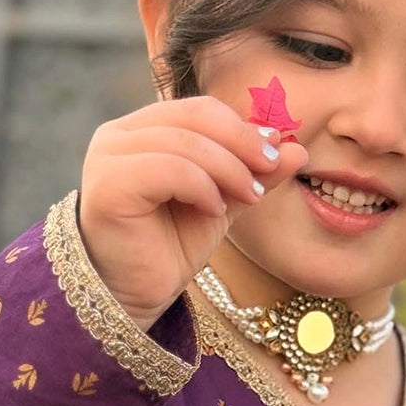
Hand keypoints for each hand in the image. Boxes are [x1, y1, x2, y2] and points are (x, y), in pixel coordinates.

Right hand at [79, 94, 309, 326]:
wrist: (135, 296)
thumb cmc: (169, 248)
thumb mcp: (222, 203)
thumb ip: (252, 174)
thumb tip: (297, 148)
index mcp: (142, 130)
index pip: (199, 109)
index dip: (242, 127)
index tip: (276, 154)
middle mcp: (118, 135)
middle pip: (193, 117)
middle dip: (242, 142)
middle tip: (271, 168)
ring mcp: (108, 157)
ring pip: (185, 142)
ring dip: (228, 169)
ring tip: (249, 197)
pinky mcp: (108, 185)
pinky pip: (168, 168)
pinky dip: (201, 186)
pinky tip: (215, 210)